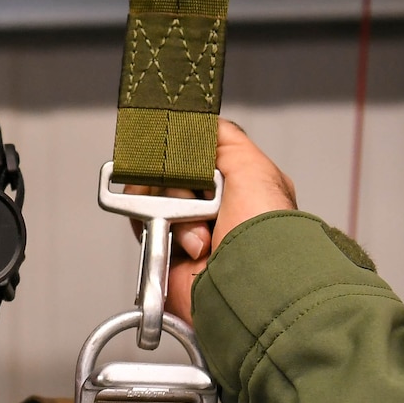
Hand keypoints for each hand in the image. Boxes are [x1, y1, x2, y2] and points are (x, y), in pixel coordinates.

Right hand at [130, 119, 297, 323]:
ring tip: (199, 230)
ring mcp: (189, 229)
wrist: (246, 282)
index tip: (178, 146)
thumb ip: (225, 138)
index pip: (199, 153)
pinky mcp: (166, 250)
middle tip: (197, 194)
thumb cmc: (263, 233)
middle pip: (172, 170)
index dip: (186, 150)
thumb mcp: (253, 167)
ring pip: (153, 194)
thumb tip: (200, 119)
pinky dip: (153, 225)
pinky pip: (140, 221)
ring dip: (171, 206)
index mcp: (240, 186)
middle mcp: (215, 208)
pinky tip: (181, 238)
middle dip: (178, 180)